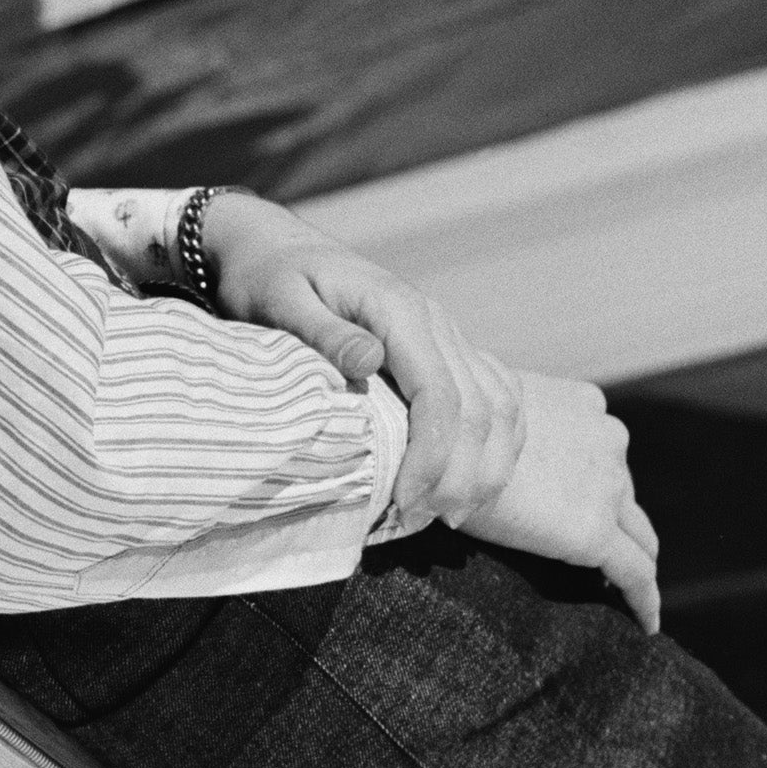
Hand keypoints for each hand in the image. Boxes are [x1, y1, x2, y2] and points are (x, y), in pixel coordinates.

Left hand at [189, 196, 526, 538]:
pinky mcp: (444, 348)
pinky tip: (473, 480)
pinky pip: (496, 395)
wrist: (272, 246)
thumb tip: (370, 361)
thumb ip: (322, 331)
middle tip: (423, 521)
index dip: (432, 458)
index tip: (403, 503)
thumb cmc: (266, 278)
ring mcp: (445, 334)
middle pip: (481, 410)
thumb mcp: (278, 299)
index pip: (441, 397)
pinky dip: (496, 442)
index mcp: (399, 311)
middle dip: (462, 475)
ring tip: (449, 513)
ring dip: (486, 465)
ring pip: (500, 405)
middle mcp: (435, 322)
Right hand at [439, 367, 663, 632]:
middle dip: (612, 519)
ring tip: (618, 589)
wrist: (432, 442)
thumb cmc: (439, 423)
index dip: (595, 482)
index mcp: (584, 405)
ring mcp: (608, 484)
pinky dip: (643, 599)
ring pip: (636, 532)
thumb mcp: (484, 406)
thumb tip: (479, 448)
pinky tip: (645, 624)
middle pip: (622, 491)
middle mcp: (608, 439)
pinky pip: (635, 573)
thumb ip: (503, 423)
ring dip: (627, 555)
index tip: (582, 504)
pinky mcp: (594, 531)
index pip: (601, 451)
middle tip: (596, 552)